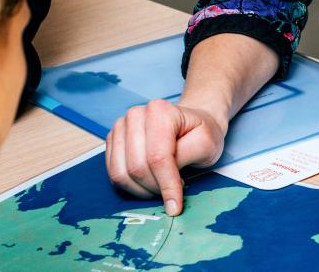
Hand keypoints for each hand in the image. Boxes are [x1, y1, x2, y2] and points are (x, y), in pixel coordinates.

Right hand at [106, 98, 226, 215]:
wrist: (188, 124)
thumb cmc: (199, 133)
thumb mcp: (206, 143)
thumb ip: (187, 157)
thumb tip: (169, 179)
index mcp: (160, 111)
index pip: (157, 157)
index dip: (166, 185)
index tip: (175, 206)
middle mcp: (135, 115)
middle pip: (137, 167)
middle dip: (155, 188)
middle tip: (173, 191)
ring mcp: (120, 127)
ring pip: (121, 173)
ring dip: (142, 189)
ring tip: (162, 185)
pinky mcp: (112, 141)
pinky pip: (114, 174)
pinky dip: (131, 186)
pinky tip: (149, 181)